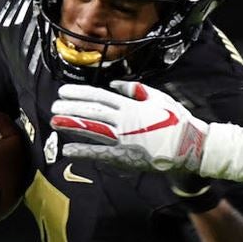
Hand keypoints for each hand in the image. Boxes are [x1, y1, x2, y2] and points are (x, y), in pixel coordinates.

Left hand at [51, 80, 207, 173]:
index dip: (79, 93)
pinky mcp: (124, 156)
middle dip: (70, 108)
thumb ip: (136, 90)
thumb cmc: (176, 121)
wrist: (188, 146)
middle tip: (54, 105)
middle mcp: (123, 120)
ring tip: (54, 121)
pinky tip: (68, 150)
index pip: (99, 97)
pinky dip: (83, 151)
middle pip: (91, 112)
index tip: (64, 91)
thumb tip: (115, 85)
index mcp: (131, 105)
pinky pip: (100, 153)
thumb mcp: (159, 98)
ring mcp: (122, 138)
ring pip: (91, 129)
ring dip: (71, 125)